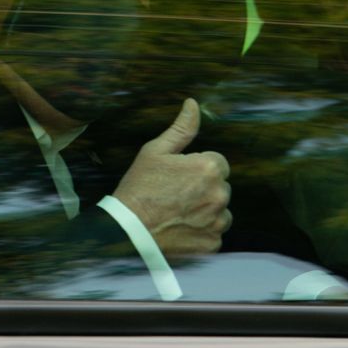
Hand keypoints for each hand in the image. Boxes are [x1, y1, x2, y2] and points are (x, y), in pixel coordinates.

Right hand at [112, 98, 231, 257]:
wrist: (127, 231)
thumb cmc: (139, 188)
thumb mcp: (155, 151)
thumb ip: (181, 128)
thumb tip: (193, 104)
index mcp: (209, 168)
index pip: (216, 163)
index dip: (196, 169)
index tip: (177, 178)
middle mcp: (219, 194)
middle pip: (220, 187)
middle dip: (203, 189)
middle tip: (175, 196)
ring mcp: (217, 221)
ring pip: (220, 211)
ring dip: (205, 211)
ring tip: (178, 213)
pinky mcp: (212, 244)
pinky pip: (214, 234)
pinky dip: (202, 232)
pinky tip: (181, 229)